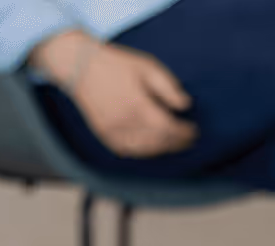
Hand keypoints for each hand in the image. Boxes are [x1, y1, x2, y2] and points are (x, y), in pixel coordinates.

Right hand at [34, 33, 194, 158]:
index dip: (184, 133)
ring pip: (144, 151)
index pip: (168, 128)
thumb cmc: (116, 64)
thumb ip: (168, 86)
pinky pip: (129, 151)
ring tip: (174, 143)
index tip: (194, 131)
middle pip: (159, 142)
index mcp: (137, 104)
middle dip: (176, 143)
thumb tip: (185, 105)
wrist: (81, 67)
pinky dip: (144, 151)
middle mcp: (125, 123)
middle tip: (188, 140)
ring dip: (162, 149)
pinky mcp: (104, 136)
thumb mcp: (147, 66)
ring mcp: (113, 132)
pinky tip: (153, 146)